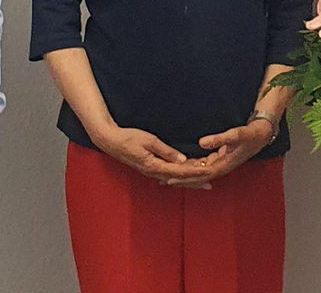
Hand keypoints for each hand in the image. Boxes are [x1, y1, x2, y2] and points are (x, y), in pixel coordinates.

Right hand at [91, 126, 209, 184]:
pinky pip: (167, 175)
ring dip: (188, 180)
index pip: (180, 171)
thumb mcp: (149, 141)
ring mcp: (151, 172)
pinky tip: (184, 177)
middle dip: (195, 181)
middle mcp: (153, 172)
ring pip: (174, 179)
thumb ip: (167, 151)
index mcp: (154, 166)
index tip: (209, 171)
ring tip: (202, 181)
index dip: (196, 172)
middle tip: (210, 182)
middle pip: (178, 180)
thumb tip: (182, 159)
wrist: (110, 141)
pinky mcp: (149, 168)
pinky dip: (178, 177)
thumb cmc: (128, 138)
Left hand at [168, 120, 277, 187]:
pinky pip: (202, 166)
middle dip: (181, 179)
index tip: (171, 178)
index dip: (185, 177)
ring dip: (185, 175)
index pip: (200, 174)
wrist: (261, 134)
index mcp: (223, 165)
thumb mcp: (235, 134)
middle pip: (197, 177)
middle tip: (162, 180)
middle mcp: (220, 167)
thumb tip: (201, 143)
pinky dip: (191, 168)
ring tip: (167, 177)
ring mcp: (220, 164)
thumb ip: (219, 139)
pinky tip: (182, 167)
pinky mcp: (219, 159)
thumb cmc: (250, 135)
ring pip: (199, 173)